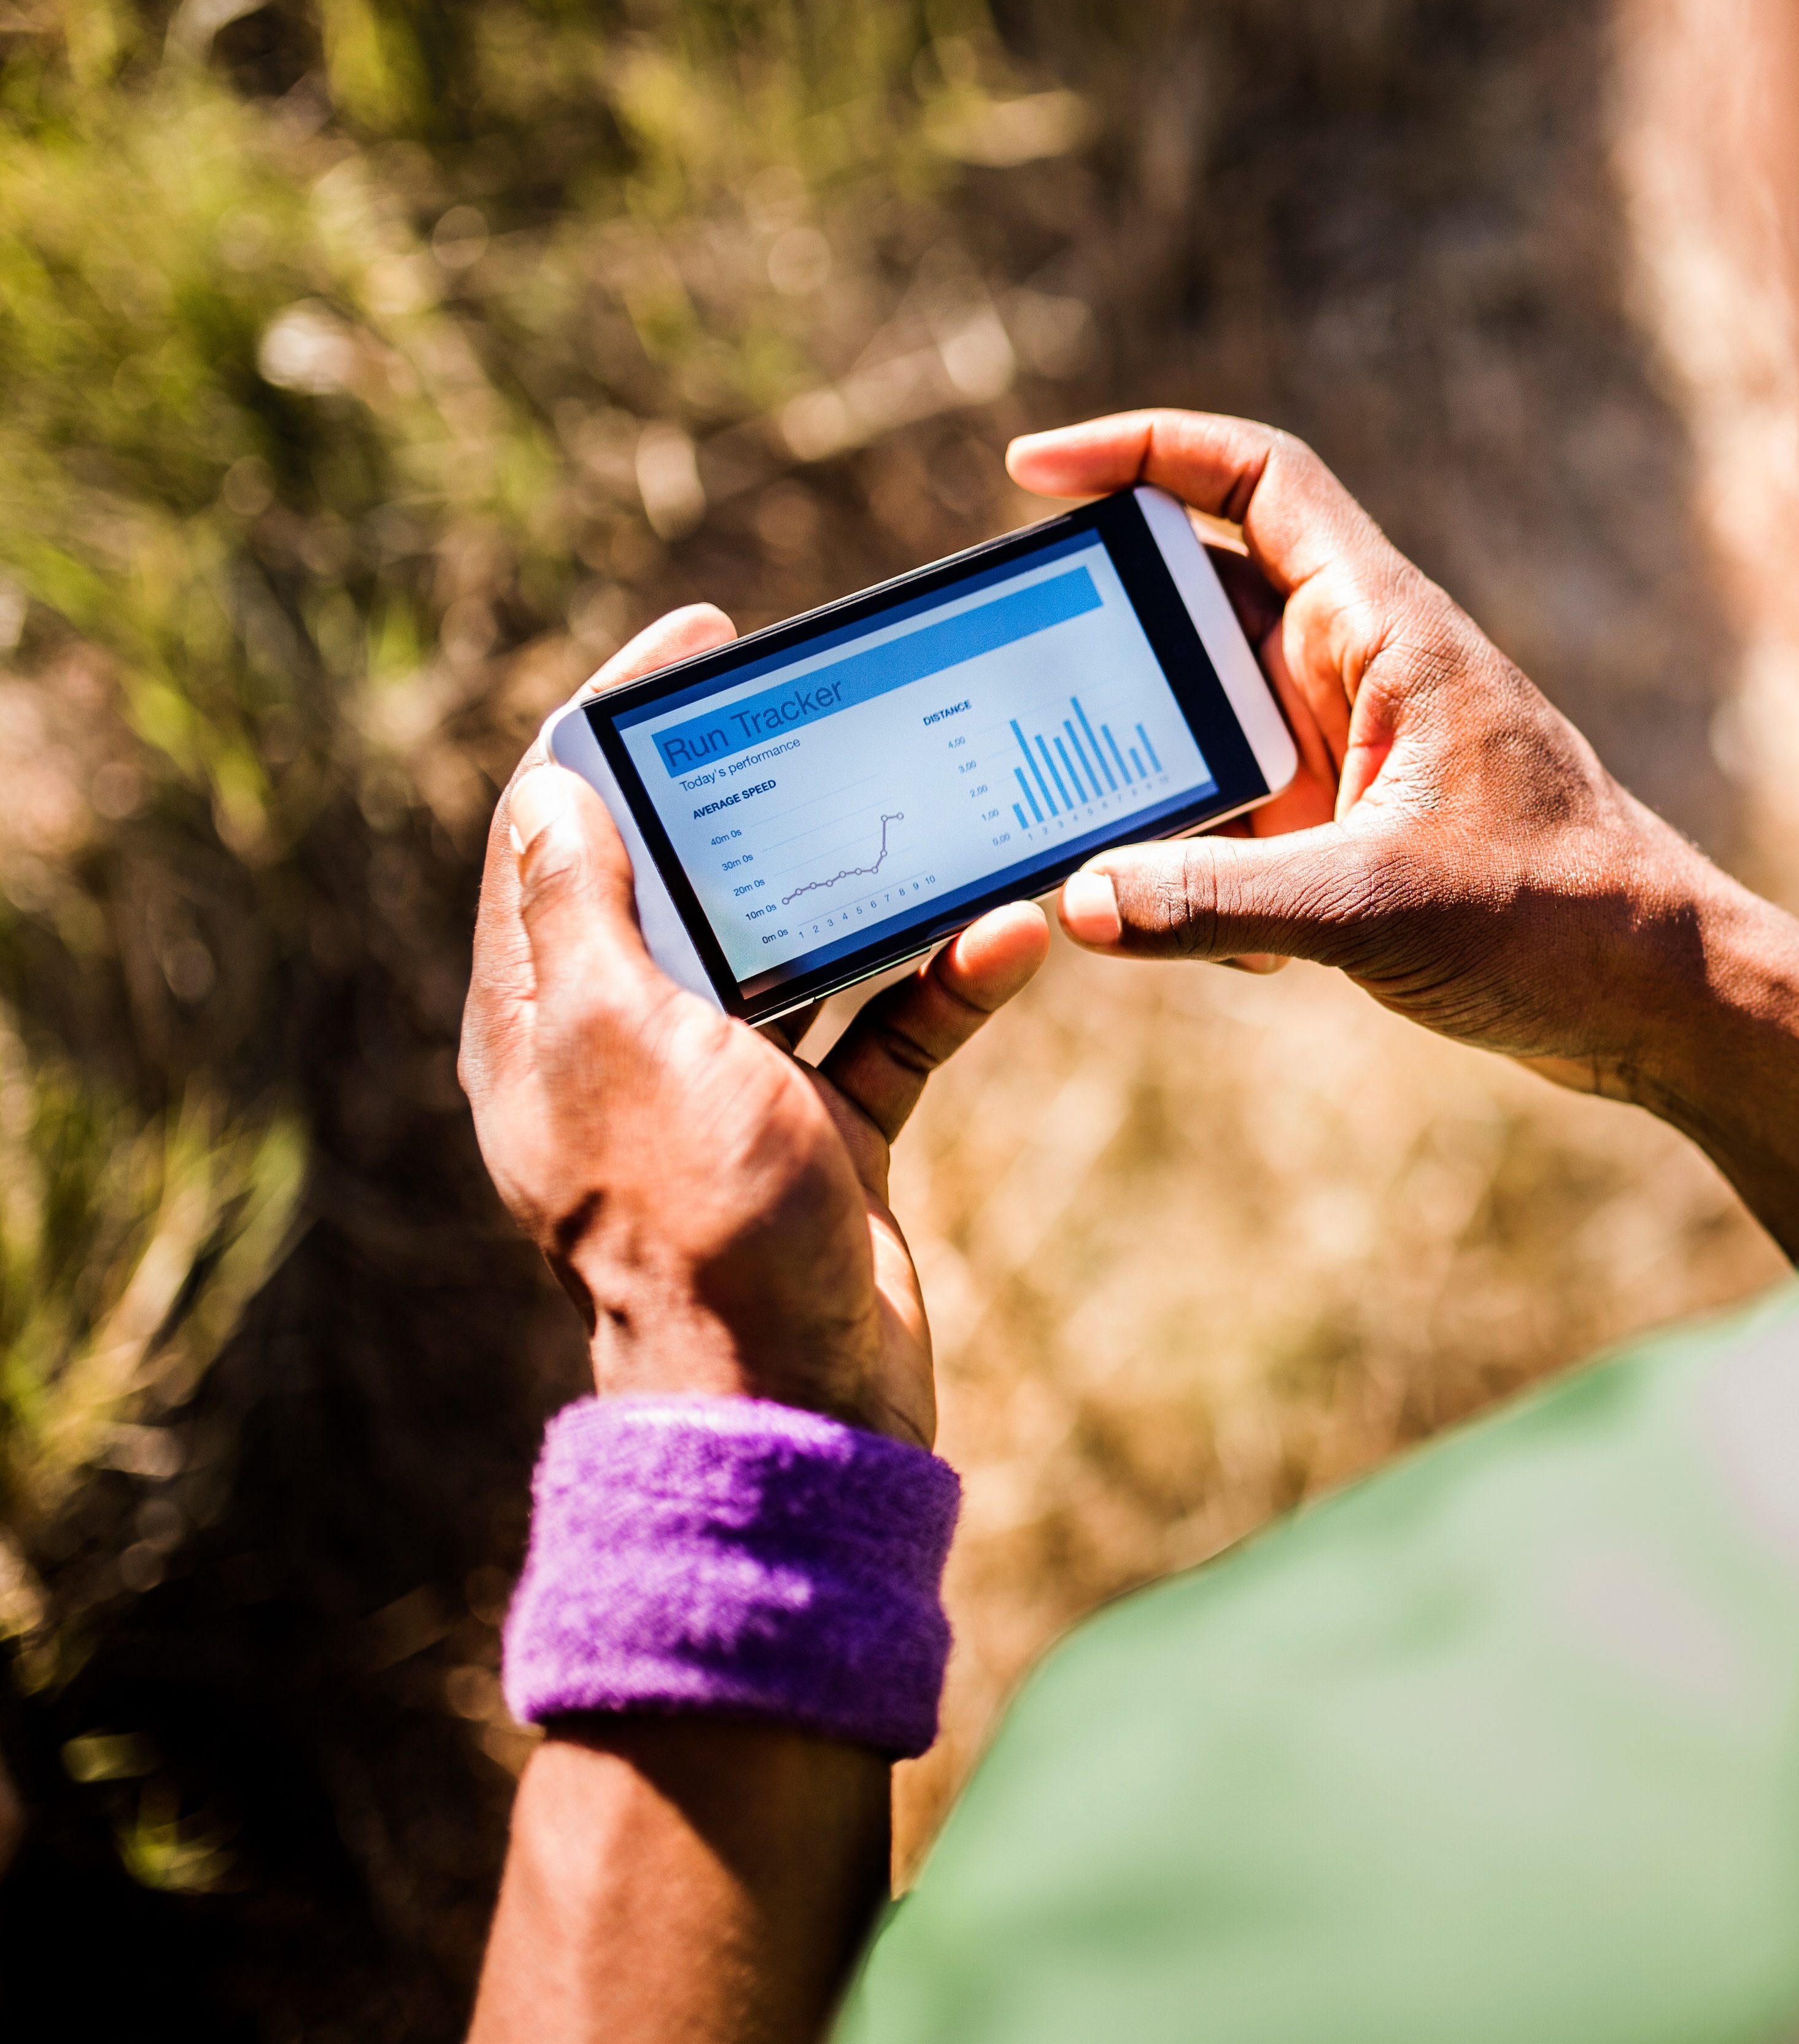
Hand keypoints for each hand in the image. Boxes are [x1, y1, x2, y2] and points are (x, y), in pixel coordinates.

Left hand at [459, 609, 1049, 1444]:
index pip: (556, 827)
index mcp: (542, 1018)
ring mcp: (733, 1092)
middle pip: (686, 875)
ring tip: (949, 808)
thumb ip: (582, 913)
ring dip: (882, 885)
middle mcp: (628, 1045)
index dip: (616, 721)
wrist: (795, 1400)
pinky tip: (1011, 937)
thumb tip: (549, 790)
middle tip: (841, 704)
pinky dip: (946, 982)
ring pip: (805, 947)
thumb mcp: (616, 1039)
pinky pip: (891, 1030)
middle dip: (765, 786)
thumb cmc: (697, 1218)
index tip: (700, 642)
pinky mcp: (828, 1136)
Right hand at [1008, 411, 1798, 1256]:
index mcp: (1385, 630)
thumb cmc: (1559, 921)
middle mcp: (1363, 669)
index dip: (1142, 449)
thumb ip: (1220, 902)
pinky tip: (1212, 942)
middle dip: (1109, 645)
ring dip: (1150, 775)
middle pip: (1197, 603)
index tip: (1033, 468)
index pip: (1255, 481)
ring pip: (1206, 721)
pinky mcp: (1353, 826)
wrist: (1659, 998)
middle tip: (1015, 690)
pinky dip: (1199, 863)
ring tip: (1080, 833)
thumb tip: (1083, 899)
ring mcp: (1354, 748)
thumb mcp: (1373, 907)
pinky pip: (1236, 812)